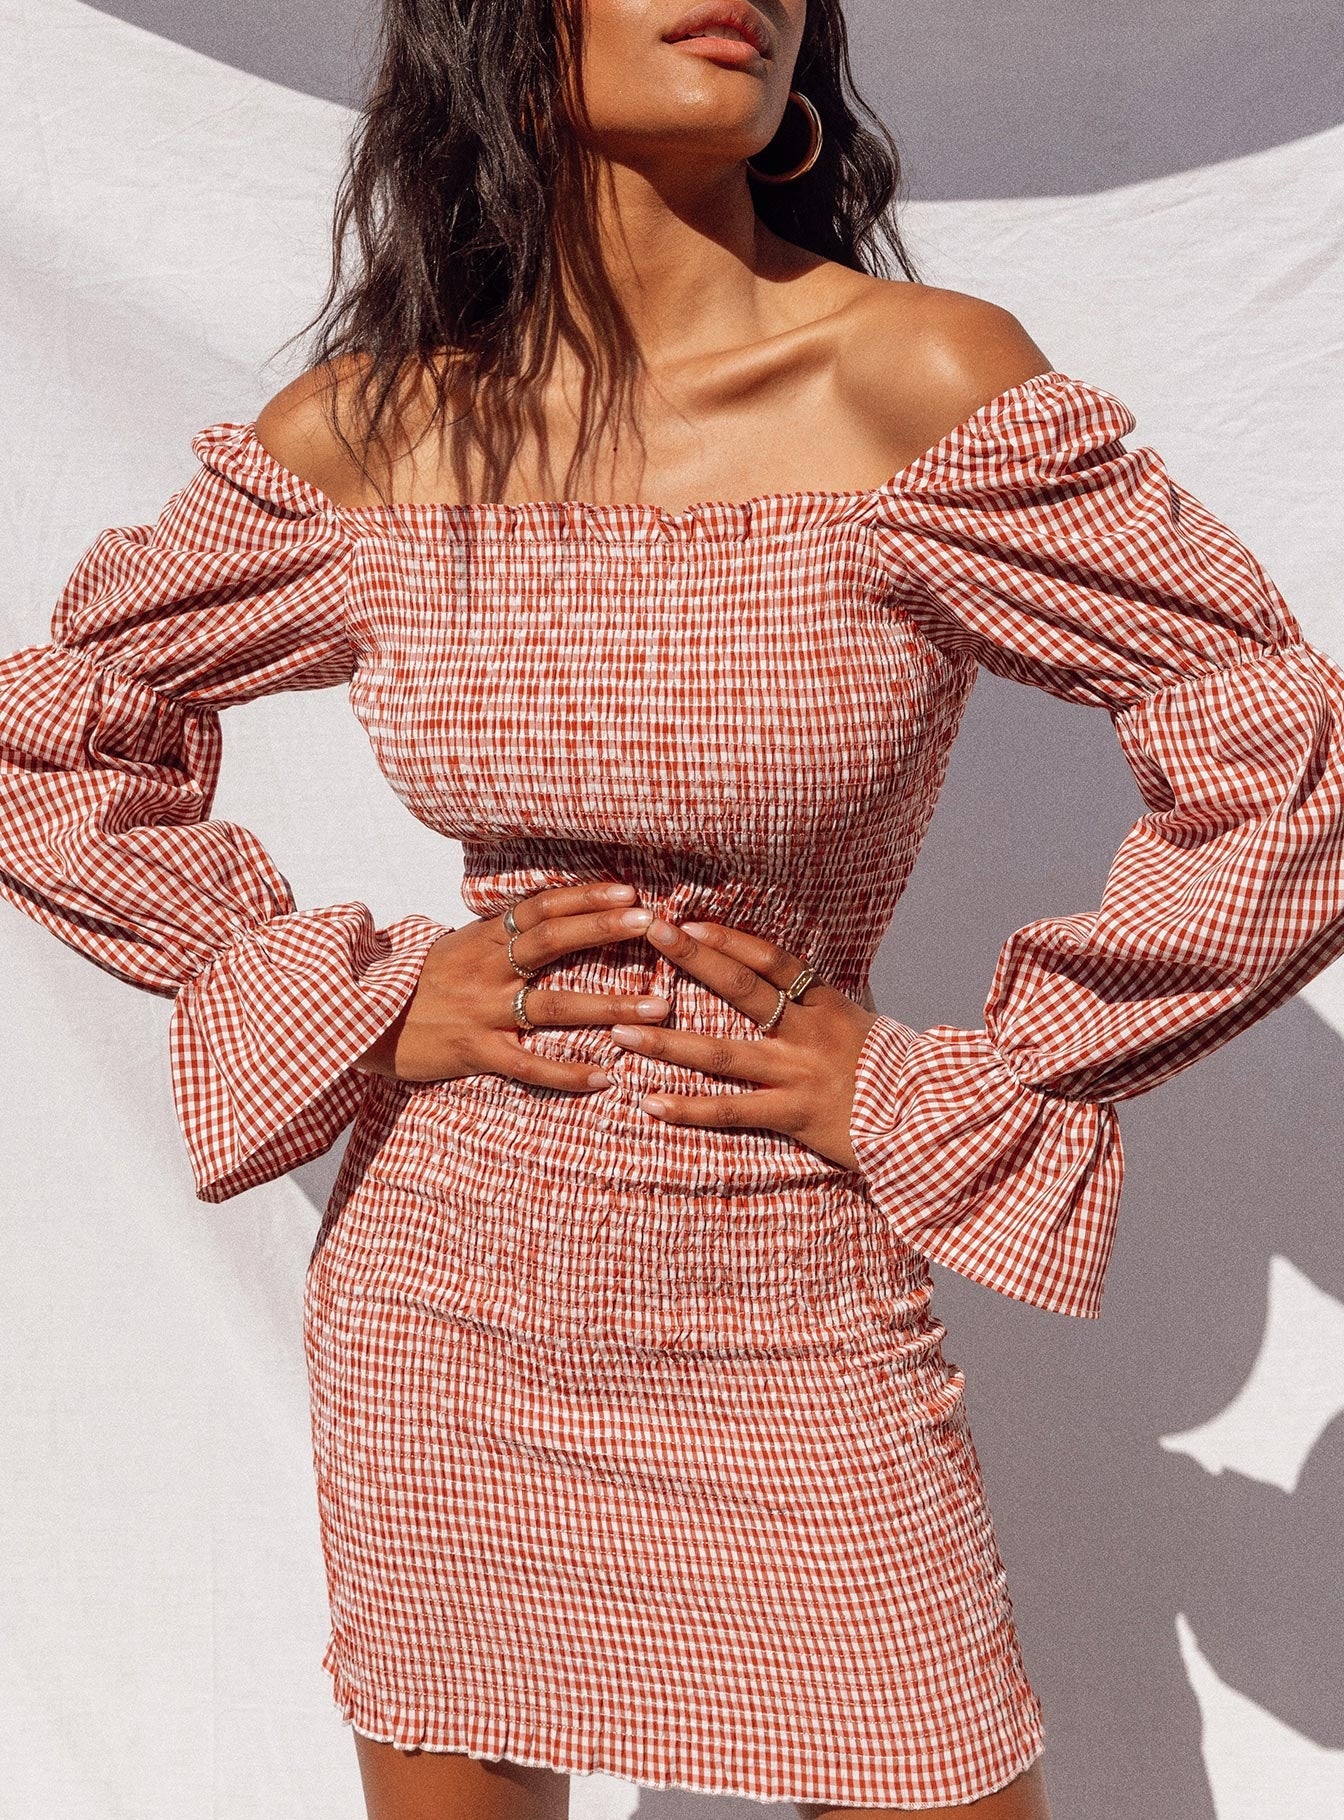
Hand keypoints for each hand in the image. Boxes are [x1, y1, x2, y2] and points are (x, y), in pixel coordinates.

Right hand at [354, 881, 671, 1089]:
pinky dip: (568, 1073)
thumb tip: (555, 918)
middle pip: (553, 941)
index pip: (542, 906)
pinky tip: (606, 1077)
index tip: (631, 890)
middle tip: (655, 925)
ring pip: (554, 1005)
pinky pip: (529, 1065)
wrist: (358, 1021)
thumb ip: (504, 937)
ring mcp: (482, 1011)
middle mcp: (487, 969)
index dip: (587, 896)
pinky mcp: (475, 1052)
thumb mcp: (457, 948)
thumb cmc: (418, 985)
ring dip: (610, 1005)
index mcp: (483, 938)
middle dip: (607, 930)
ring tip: (657, 1008)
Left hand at [608, 916, 879, 1169]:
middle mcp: (810, 1032)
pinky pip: (731, 1111)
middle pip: (743, 988)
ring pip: (722, 1053)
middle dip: (693, 958)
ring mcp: (799, 1074)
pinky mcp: (794, 1116)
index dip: (730, 938)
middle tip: (650, 931)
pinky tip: (649, 1102)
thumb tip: (797, 983)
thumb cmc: (895, 1075)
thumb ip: (827, 1006)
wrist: (932, 1124)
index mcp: (829, 1004)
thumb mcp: (866, 1027)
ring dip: (668, 1041)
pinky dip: (687, 1108)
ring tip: (621, 1031)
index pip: (773, 960)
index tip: (689, 920)